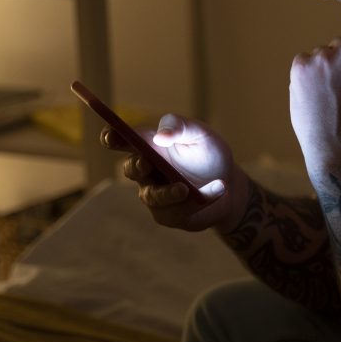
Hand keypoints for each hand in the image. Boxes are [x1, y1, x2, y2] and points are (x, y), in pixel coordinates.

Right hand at [101, 114, 249, 231]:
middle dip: (136, 166)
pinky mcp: (168, 215)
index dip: (112, 137)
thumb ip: (180, 126)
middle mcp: (146, 171)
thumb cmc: (208, 154)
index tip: (110, 136)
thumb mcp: (200, 133)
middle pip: (131, 169)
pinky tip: (219, 189)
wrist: (230, 184)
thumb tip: (160, 136)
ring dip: (169, 192)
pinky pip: (177, 211)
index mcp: (149, 145)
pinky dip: (200, 199)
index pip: (122, 140)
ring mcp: (154, 194)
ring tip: (186, 189)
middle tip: (146, 162)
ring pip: (152, 195)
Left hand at [289, 37, 340, 169]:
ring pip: (318, 56)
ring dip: (319, 70)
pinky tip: (312, 95)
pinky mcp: (301, 68)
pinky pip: (302, 62)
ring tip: (324, 97)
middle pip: (336, 48)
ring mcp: (321, 58)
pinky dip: (304, 76)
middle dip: (335, 64)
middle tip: (336, 90)